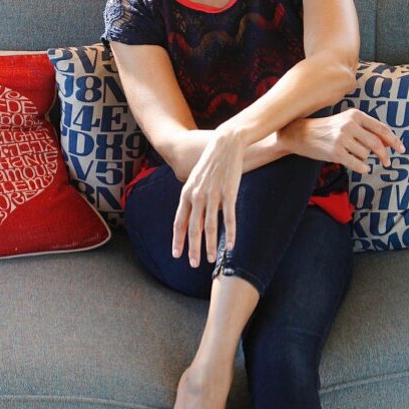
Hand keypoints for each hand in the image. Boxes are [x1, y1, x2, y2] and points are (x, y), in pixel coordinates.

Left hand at [172, 127, 244, 266]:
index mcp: (186, 193)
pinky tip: (231, 245)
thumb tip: (197, 216)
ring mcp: (213, 195)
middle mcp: (197, 196)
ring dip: (210, 246)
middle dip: (192, 248)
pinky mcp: (229, 193)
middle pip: (193, 228)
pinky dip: (230, 233)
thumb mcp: (196, 179)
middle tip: (193, 264)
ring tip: (210, 259)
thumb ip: (194, 198)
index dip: (178, 239)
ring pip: (210, 227)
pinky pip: (229, 218)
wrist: (225, 144)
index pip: (180, 221)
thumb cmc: (211, 162)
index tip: (177, 254)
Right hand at [282, 110, 405, 172]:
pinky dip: (362, 167)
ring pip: (365, 154)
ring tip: (352, 154)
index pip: (381, 128)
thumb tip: (388, 142)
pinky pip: (357, 163)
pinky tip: (362, 167)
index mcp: (355, 115)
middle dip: (385, 155)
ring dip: (364, 158)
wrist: (301, 134)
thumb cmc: (327, 129)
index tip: (401, 149)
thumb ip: (365, 130)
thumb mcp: (346, 122)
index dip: (394, 140)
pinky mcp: (336, 152)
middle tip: (388, 162)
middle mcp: (349, 125)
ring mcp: (342, 139)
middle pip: (376, 144)